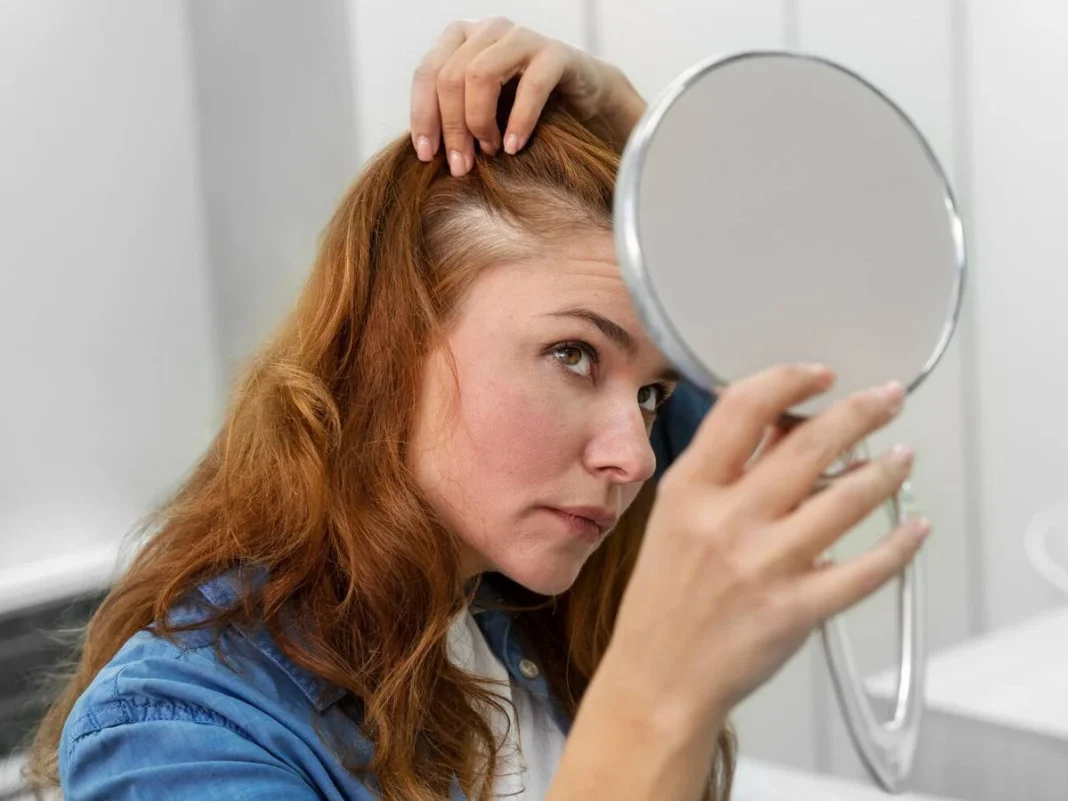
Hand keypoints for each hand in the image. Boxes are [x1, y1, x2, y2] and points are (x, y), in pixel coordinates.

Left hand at [410, 17, 644, 176]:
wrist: (582, 99)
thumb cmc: (521, 108)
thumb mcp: (480, 108)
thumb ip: (452, 116)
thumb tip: (424, 151)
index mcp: (461, 38)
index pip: (427, 73)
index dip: (423, 116)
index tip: (426, 156)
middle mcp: (488, 30)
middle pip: (451, 76)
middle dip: (452, 127)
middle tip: (461, 166)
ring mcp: (522, 37)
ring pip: (481, 75)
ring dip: (480, 122)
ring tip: (490, 153)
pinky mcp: (555, 53)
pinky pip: (530, 86)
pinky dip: (519, 121)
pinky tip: (513, 147)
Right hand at [605, 364, 928, 728]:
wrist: (658, 679)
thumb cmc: (663, 601)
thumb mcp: (674, 519)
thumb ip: (723, 473)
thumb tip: (780, 427)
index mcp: (689, 491)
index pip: (743, 409)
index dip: (790, 381)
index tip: (819, 374)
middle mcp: (727, 521)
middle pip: (809, 444)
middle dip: (861, 411)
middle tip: (887, 398)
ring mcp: (765, 565)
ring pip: (848, 499)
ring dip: (886, 470)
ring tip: (902, 456)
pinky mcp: (797, 609)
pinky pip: (866, 569)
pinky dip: (899, 544)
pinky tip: (912, 526)